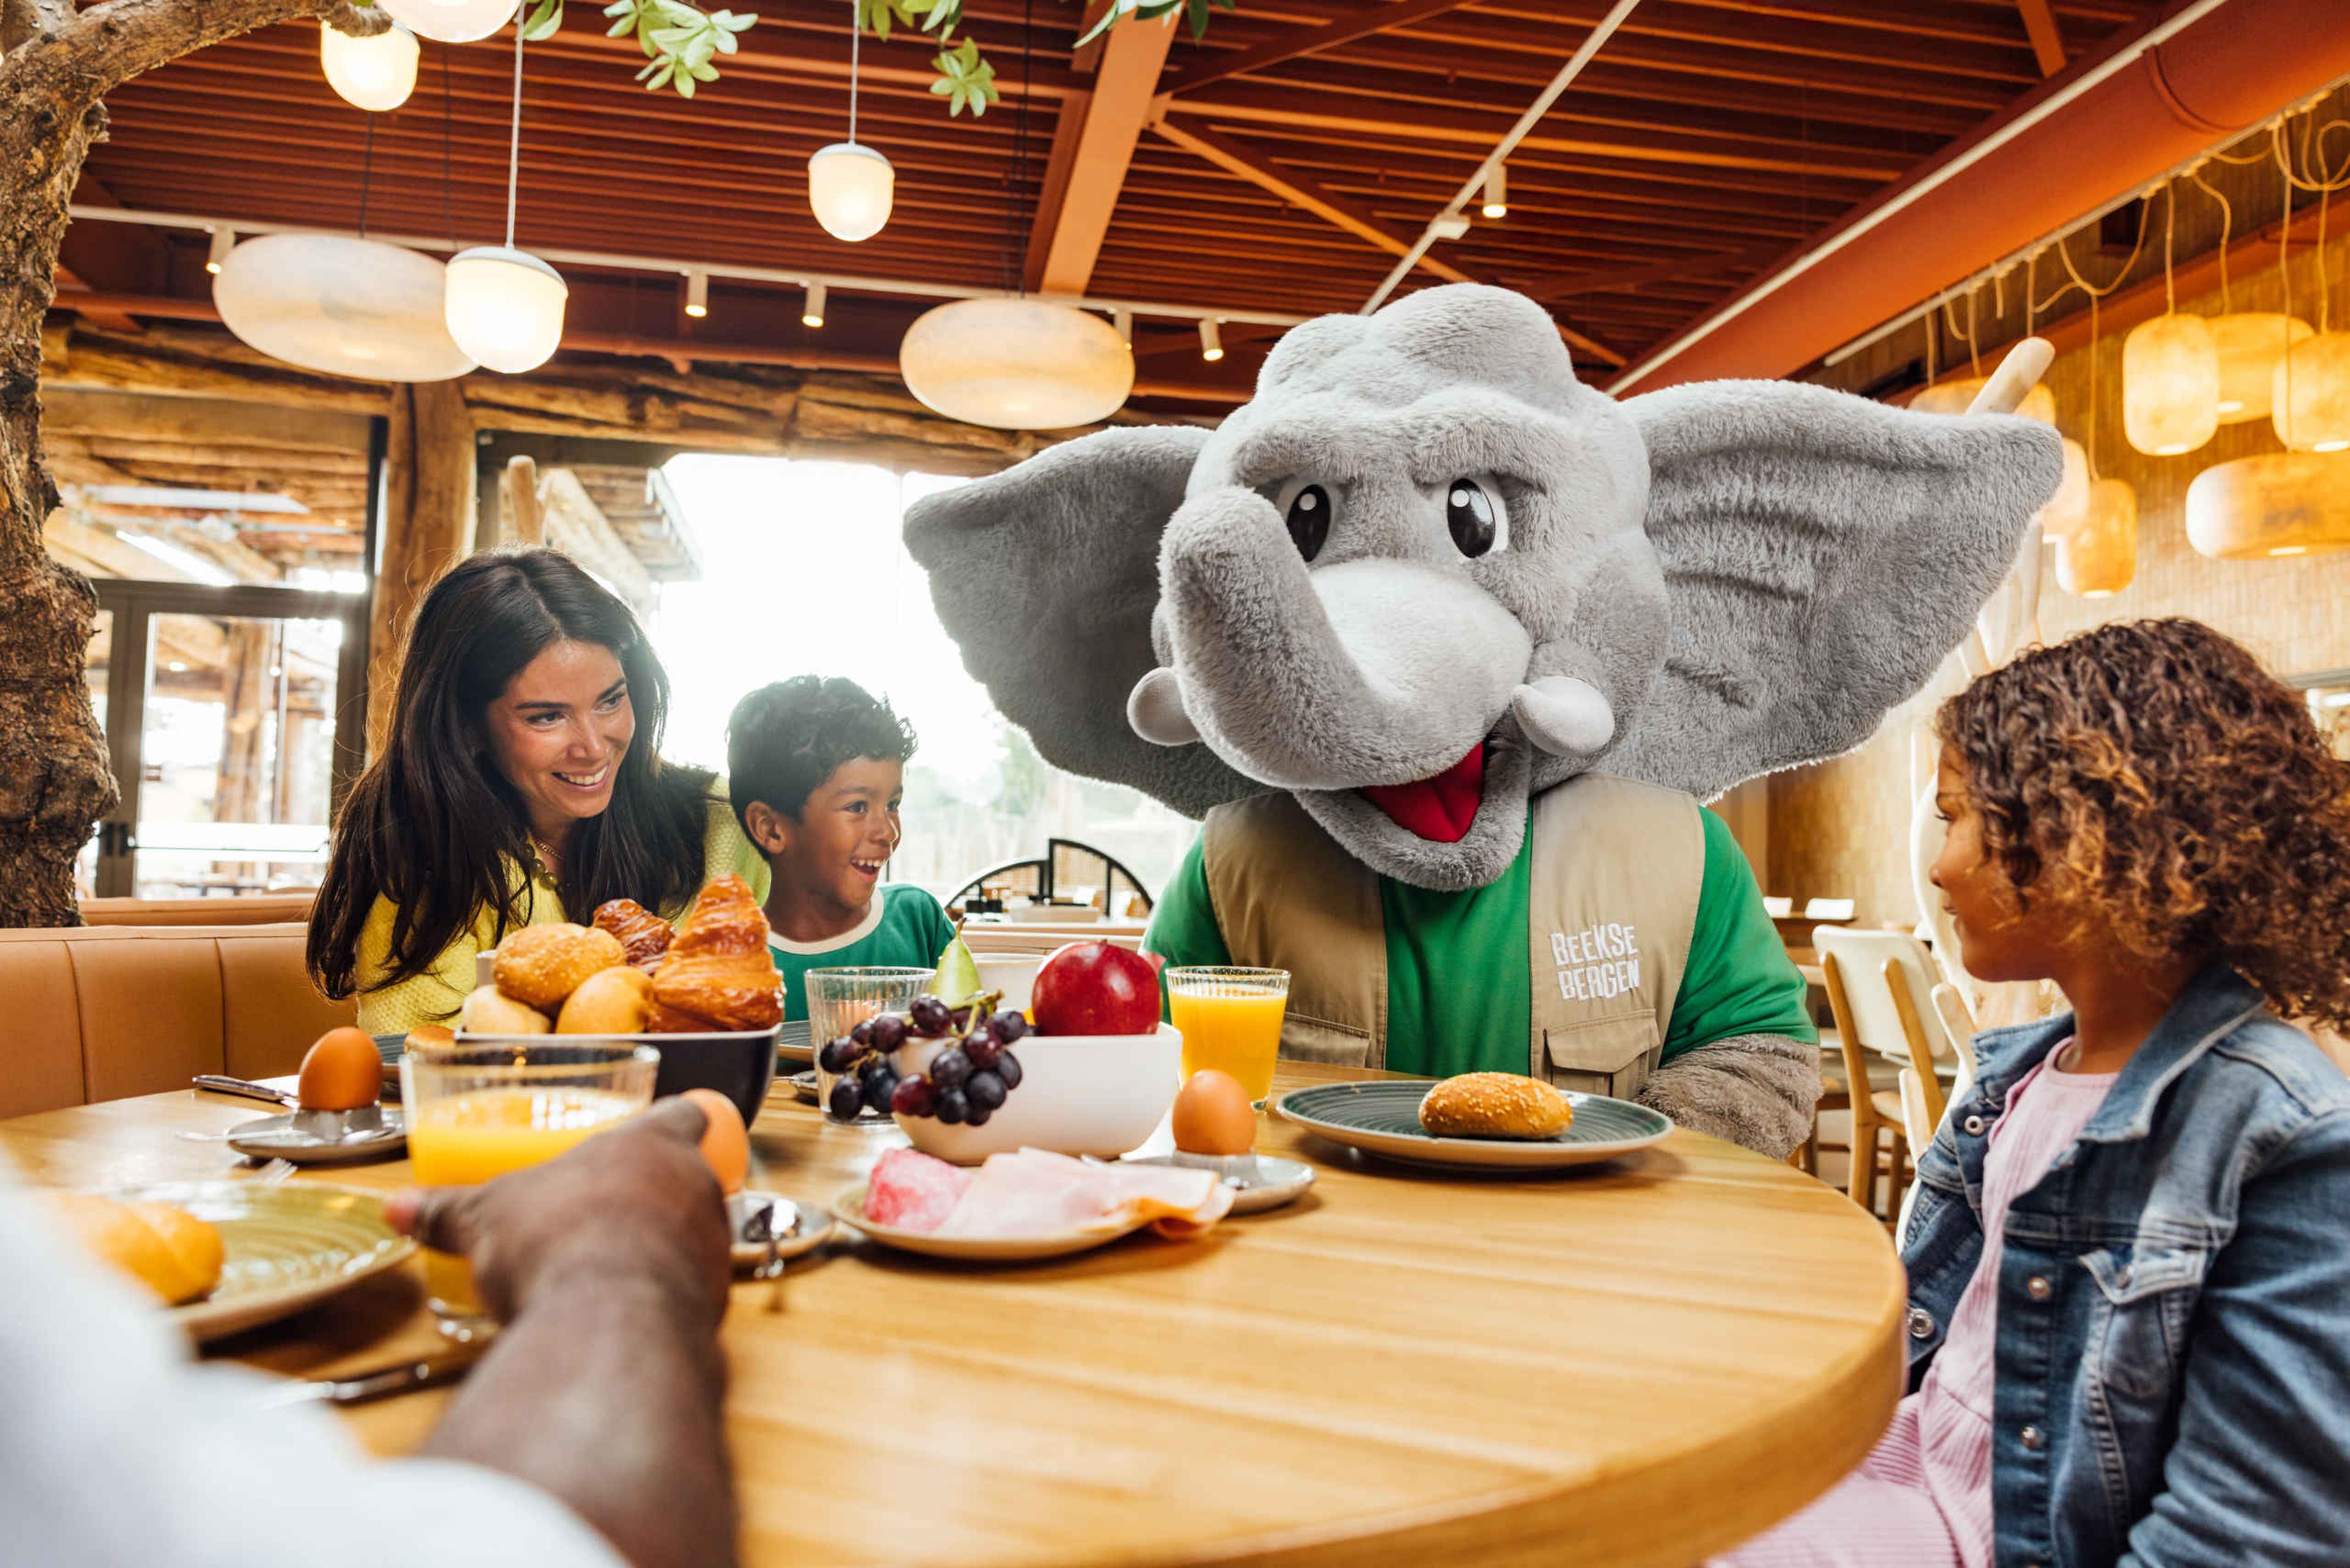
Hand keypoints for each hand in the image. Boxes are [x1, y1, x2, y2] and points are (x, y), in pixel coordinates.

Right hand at [386, 1098, 731, 1326]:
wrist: (608, 1322)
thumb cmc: (555, 1242)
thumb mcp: (486, 1219)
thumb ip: (446, 1211)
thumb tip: (396, 1208)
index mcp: (649, 1144)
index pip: (683, 1115)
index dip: (671, 1124)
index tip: (656, 1135)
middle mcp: (695, 1185)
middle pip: (693, 1177)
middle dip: (657, 1195)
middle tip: (609, 1215)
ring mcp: (712, 1244)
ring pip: (697, 1236)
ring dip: (662, 1249)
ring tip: (606, 1272)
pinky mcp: (716, 1302)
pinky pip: (694, 1292)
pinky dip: (662, 1299)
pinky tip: (621, 1316)